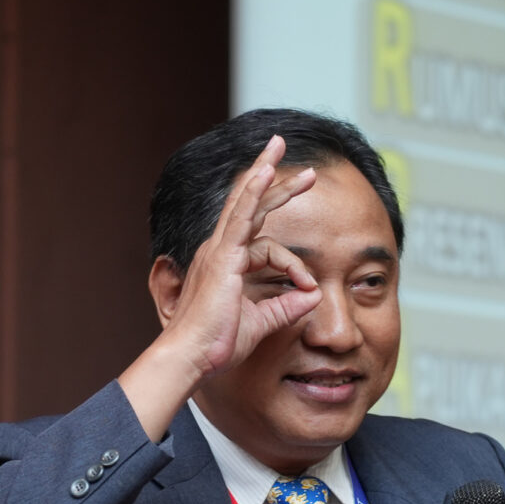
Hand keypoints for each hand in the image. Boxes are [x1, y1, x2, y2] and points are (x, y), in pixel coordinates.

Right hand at [153, 134, 321, 381]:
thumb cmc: (217, 345)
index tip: (310, 287)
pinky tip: (266, 172)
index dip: (295, 266)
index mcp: (227, 265)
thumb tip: (312, 295)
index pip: (268, 248)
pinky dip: (254, 192)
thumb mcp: (262, 323)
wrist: (192, 357)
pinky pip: (240, 217)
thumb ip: (287, 306)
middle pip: (250, 206)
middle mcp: (220, 251)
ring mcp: (219, 250)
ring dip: (266, 173)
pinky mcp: (223, 257)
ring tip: (279, 146)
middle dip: (273, 179)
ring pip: (246, 203)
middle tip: (293, 158)